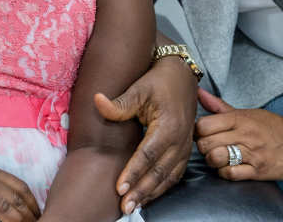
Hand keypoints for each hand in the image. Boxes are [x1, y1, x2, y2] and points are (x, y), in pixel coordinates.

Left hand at [94, 55, 196, 212]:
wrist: (182, 76)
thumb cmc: (159, 81)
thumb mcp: (139, 88)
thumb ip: (120, 102)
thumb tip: (97, 101)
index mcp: (168, 126)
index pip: (148, 155)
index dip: (133, 172)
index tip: (119, 188)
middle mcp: (179, 140)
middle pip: (159, 172)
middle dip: (141, 191)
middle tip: (125, 206)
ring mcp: (185, 146)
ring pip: (168, 177)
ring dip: (151, 193)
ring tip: (134, 206)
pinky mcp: (185, 149)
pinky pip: (175, 174)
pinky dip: (162, 187)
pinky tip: (149, 196)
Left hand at [194, 87, 282, 180]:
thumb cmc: (272, 127)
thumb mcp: (246, 112)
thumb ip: (219, 106)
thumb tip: (198, 93)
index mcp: (240, 119)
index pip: (204, 125)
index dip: (198, 131)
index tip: (202, 133)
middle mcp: (244, 135)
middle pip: (206, 143)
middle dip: (203, 146)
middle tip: (209, 146)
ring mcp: (251, 154)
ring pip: (216, 158)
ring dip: (212, 160)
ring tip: (217, 157)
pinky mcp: (258, 171)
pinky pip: (230, 174)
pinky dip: (224, 172)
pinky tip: (228, 167)